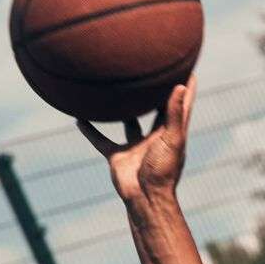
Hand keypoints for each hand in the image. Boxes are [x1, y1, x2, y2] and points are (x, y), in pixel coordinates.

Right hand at [77, 75, 196, 203]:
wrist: (146, 198)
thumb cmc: (163, 171)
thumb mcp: (172, 139)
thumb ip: (174, 114)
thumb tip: (181, 86)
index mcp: (170, 132)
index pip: (180, 104)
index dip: (184, 86)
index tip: (185, 64)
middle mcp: (154, 137)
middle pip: (155, 109)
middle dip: (154, 93)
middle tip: (148, 70)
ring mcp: (136, 146)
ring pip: (128, 122)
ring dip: (122, 109)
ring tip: (112, 89)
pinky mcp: (118, 156)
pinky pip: (101, 140)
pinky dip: (91, 131)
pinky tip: (78, 118)